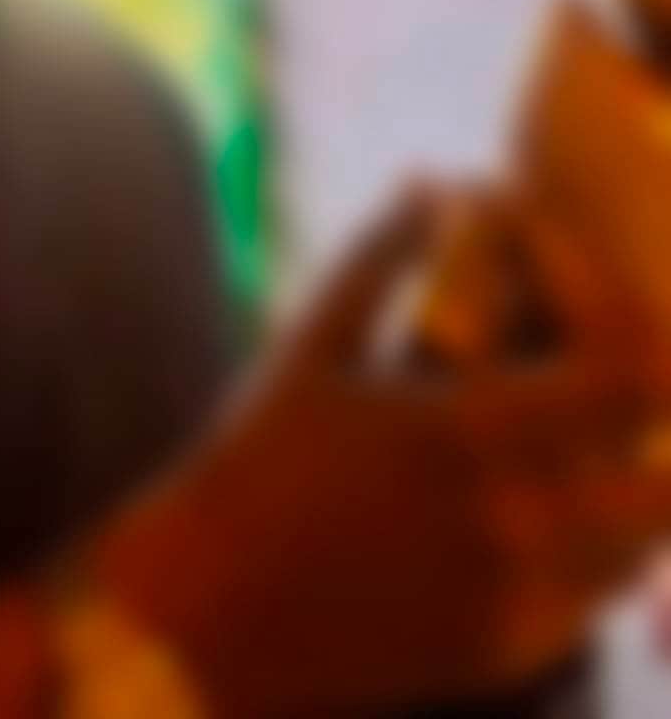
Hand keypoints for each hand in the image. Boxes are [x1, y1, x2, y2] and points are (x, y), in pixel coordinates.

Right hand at [100, 190, 670, 715]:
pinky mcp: (497, 651)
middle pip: (657, 474)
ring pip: (638, 544)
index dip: (629, 331)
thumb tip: (435, 181)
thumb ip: (382, 254)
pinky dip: (596, 553)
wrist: (207, 613)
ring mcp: (509, 598)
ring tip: (585, 446)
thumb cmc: (249, 462)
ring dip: (633, 489)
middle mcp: (506, 521)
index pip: (623, 380)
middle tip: (609, 381)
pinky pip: (592, 602)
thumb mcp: (310, 345)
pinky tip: (549, 516)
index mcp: (462, 431)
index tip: (600, 308)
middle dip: (649, 419)